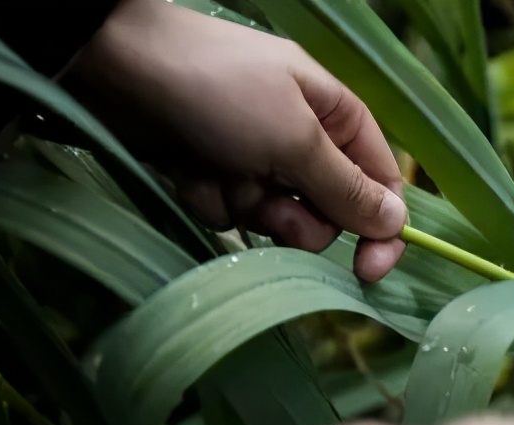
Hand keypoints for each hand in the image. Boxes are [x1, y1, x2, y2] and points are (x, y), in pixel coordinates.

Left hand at [68, 0, 406, 281]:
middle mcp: (302, 137)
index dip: (381, 229)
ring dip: (248, 206)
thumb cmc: (219, 90)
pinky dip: (210, 198)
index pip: (380, 184)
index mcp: (336, 116)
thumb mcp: (295, 140)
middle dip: (296, 218)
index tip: (370, 270)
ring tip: (219, 171)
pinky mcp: (216, 170)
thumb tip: (396, 224)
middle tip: (268, 201)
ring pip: (277, 219)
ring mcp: (257, 156)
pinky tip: (188, 169)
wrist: (117, 65)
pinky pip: (232, 212)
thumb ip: (348, 189)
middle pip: (328, 212)